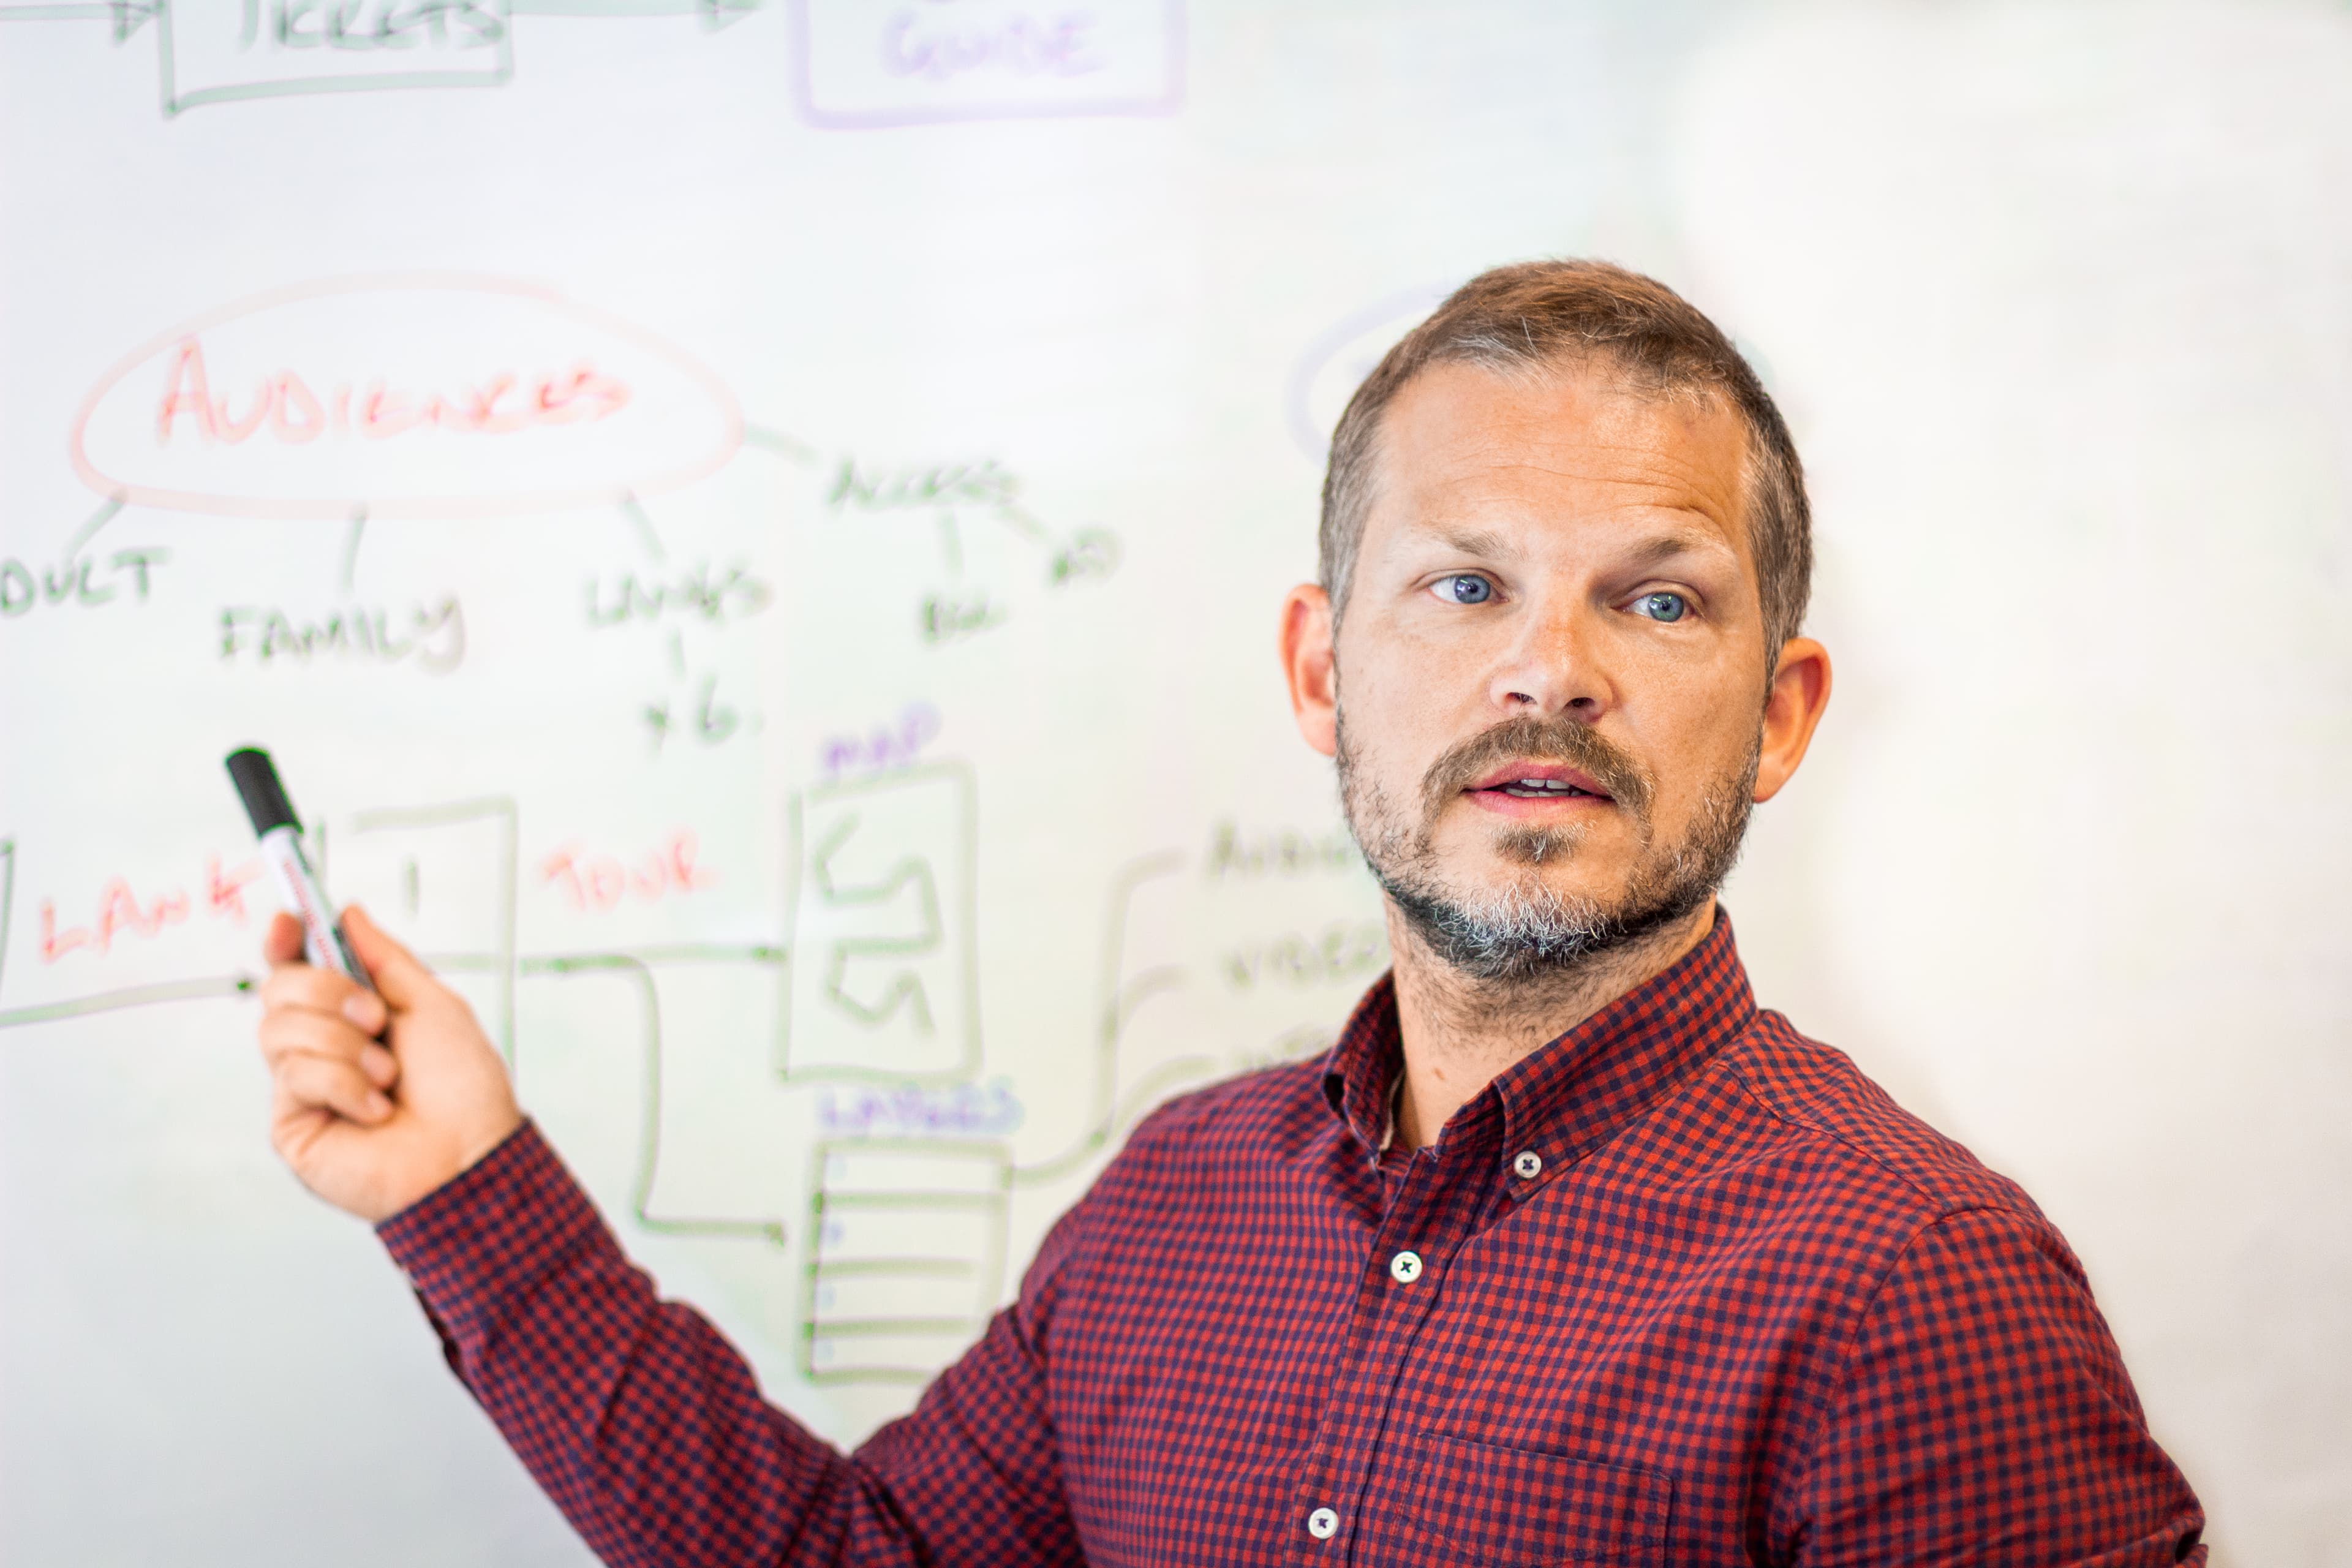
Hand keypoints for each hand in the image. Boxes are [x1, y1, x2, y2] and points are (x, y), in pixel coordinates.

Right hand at [256, 903, 522, 1222]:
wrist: (469, 1153)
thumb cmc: (462, 1088)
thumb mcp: (432, 1005)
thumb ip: (385, 958)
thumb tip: (348, 912)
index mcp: (351, 1015)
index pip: (296, 968)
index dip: (285, 941)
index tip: (289, 921)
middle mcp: (319, 1046)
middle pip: (278, 988)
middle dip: (330, 993)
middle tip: (377, 1020)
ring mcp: (301, 1085)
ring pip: (279, 1028)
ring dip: (345, 1044)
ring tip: (387, 1075)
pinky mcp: (291, 1123)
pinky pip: (295, 1075)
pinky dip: (346, 1085)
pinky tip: (376, 1110)